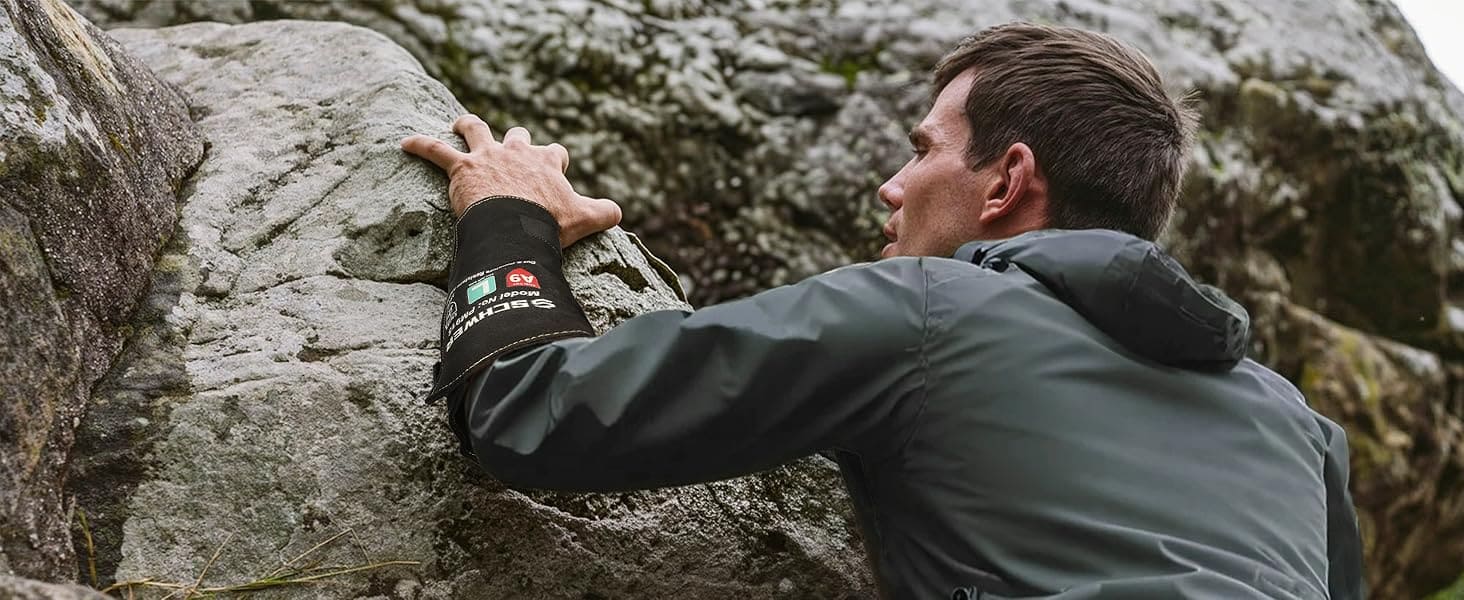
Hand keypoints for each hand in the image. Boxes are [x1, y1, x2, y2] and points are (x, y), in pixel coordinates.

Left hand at [401, 114, 621, 247]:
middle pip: (518, 136)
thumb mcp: (585, 218)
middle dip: (516, 142)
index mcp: (545, 162)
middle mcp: (517, 151)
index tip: (553, 173)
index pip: (554, 153)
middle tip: (511, 154)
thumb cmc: (548, 224)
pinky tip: (403, 143)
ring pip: (477, 130)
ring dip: (468, 126)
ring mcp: (488, 157)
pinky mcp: (461, 168)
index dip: (554, 162)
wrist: (515, 228)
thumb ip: (604, 212)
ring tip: (460, 124)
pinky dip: (419, 145)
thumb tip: (618, 213)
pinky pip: (435, 150)